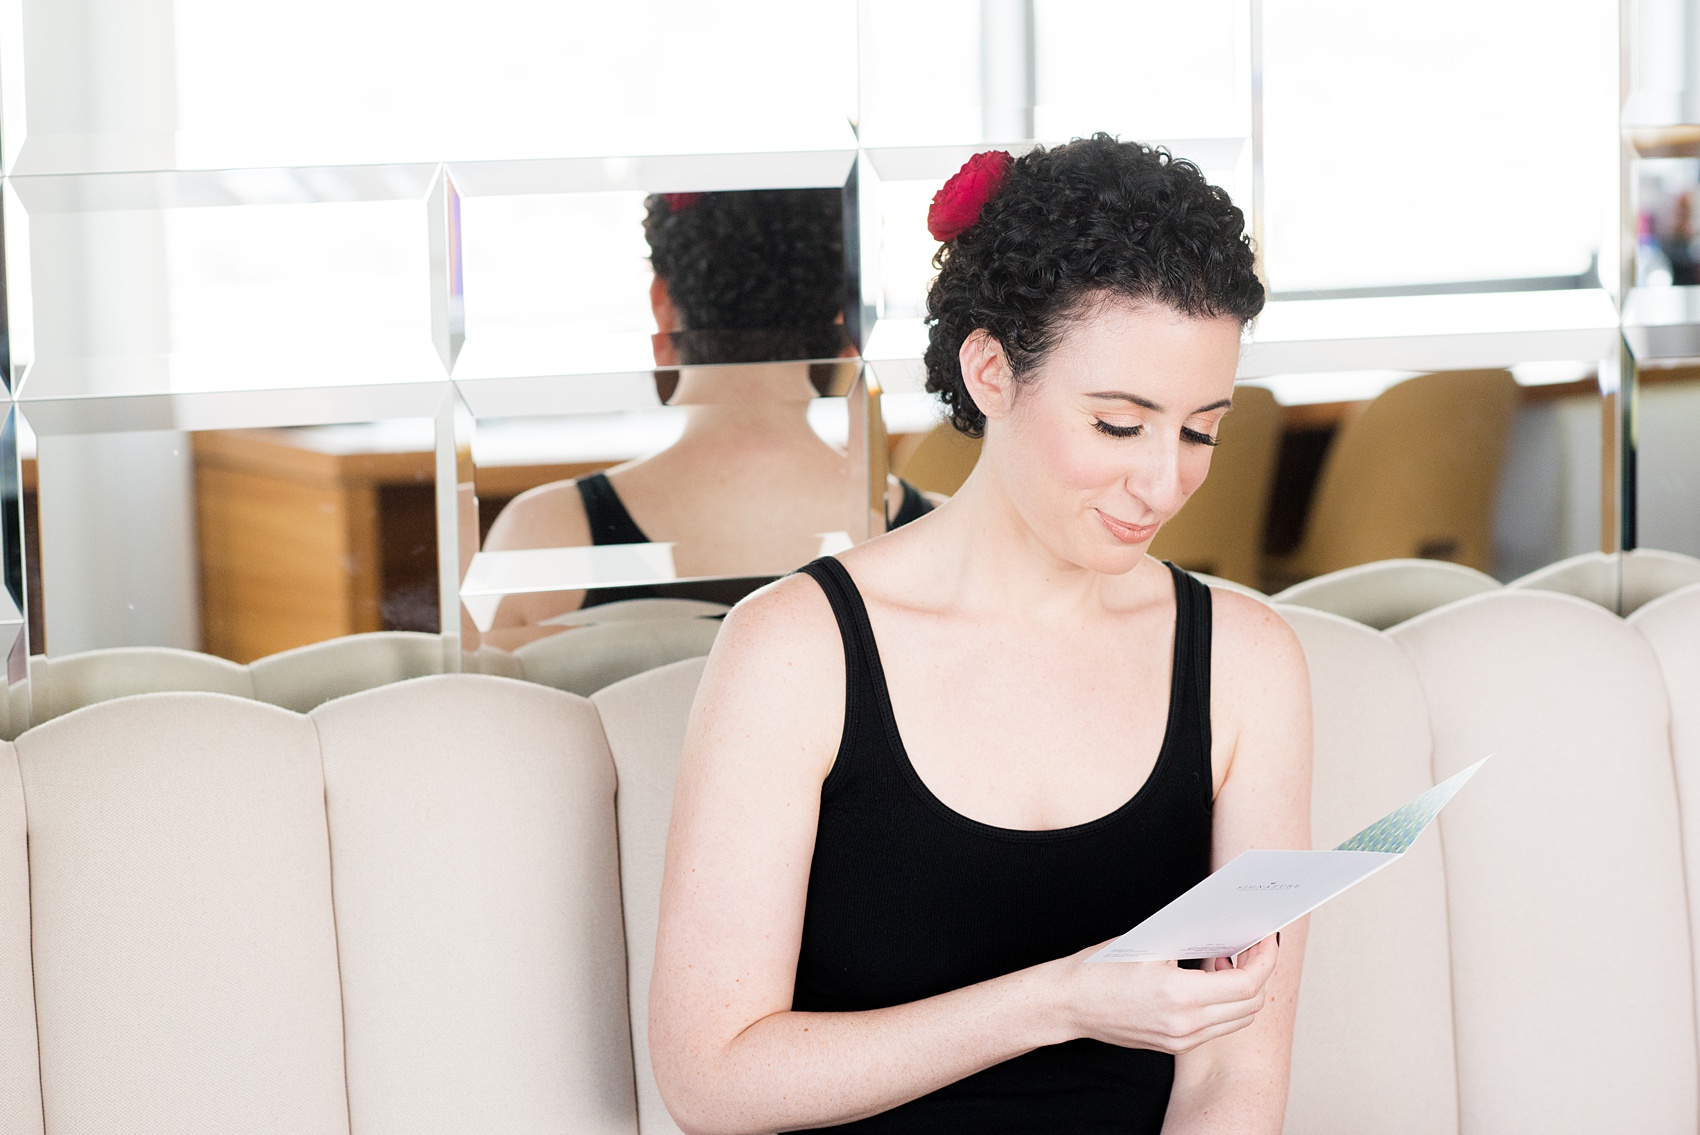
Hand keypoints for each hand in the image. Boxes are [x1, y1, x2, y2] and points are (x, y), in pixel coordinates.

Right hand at [1048, 934, 1277, 1054]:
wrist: (1067, 1003)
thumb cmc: (1099, 967)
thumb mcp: (1148, 943)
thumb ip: (1191, 937)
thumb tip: (1228, 924)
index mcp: (1179, 996)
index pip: (1247, 983)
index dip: (1264, 958)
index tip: (1266, 938)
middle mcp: (1184, 1025)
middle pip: (1251, 1004)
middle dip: (1258, 971)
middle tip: (1249, 944)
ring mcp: (1180, 1040)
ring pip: (1238, 1019)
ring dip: (1243, 990)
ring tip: (1224, 960)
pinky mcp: (1173, 1046)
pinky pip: (1217, 1027)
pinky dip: (1224, 1003)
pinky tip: (1207, 979)